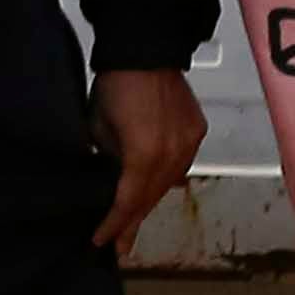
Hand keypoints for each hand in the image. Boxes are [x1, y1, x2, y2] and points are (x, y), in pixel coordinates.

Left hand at [92, 67, 204, 257]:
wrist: (145, 49)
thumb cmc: (113, 84)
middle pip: (150, 198)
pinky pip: (181, 164)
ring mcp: (189, 144)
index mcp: (144, 155)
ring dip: (149, 201)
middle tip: (120, 245)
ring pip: (167, 184)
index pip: (128, 201)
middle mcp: (173, 155)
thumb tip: (110, 176)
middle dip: (133, 221)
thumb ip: (107, 157)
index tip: (102, 242)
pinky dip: (166, 178)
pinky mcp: (197, 132)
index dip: (114, 224)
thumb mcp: (97, 127)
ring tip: (133, 223)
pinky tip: (156, 189)